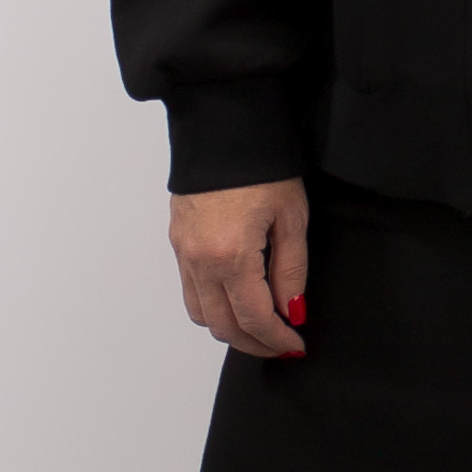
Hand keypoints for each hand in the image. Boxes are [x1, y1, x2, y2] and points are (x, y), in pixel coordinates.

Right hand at [170, 177, 308, 356]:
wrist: (222, 125)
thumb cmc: (261, 164)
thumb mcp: (291, 217)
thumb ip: (291, 271)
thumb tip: (291, 311)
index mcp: (230, 255)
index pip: (253, 318)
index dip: (276, 340)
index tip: (295, 346)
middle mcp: (199, 259)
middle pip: (223, 326)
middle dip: (254, 344)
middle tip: (281, 345)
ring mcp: (182, 252)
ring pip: (201, 314)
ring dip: (230, 328)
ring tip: (260, 326)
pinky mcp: (177, 241)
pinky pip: (190, 290)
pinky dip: (212, 306)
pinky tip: (237, 299)